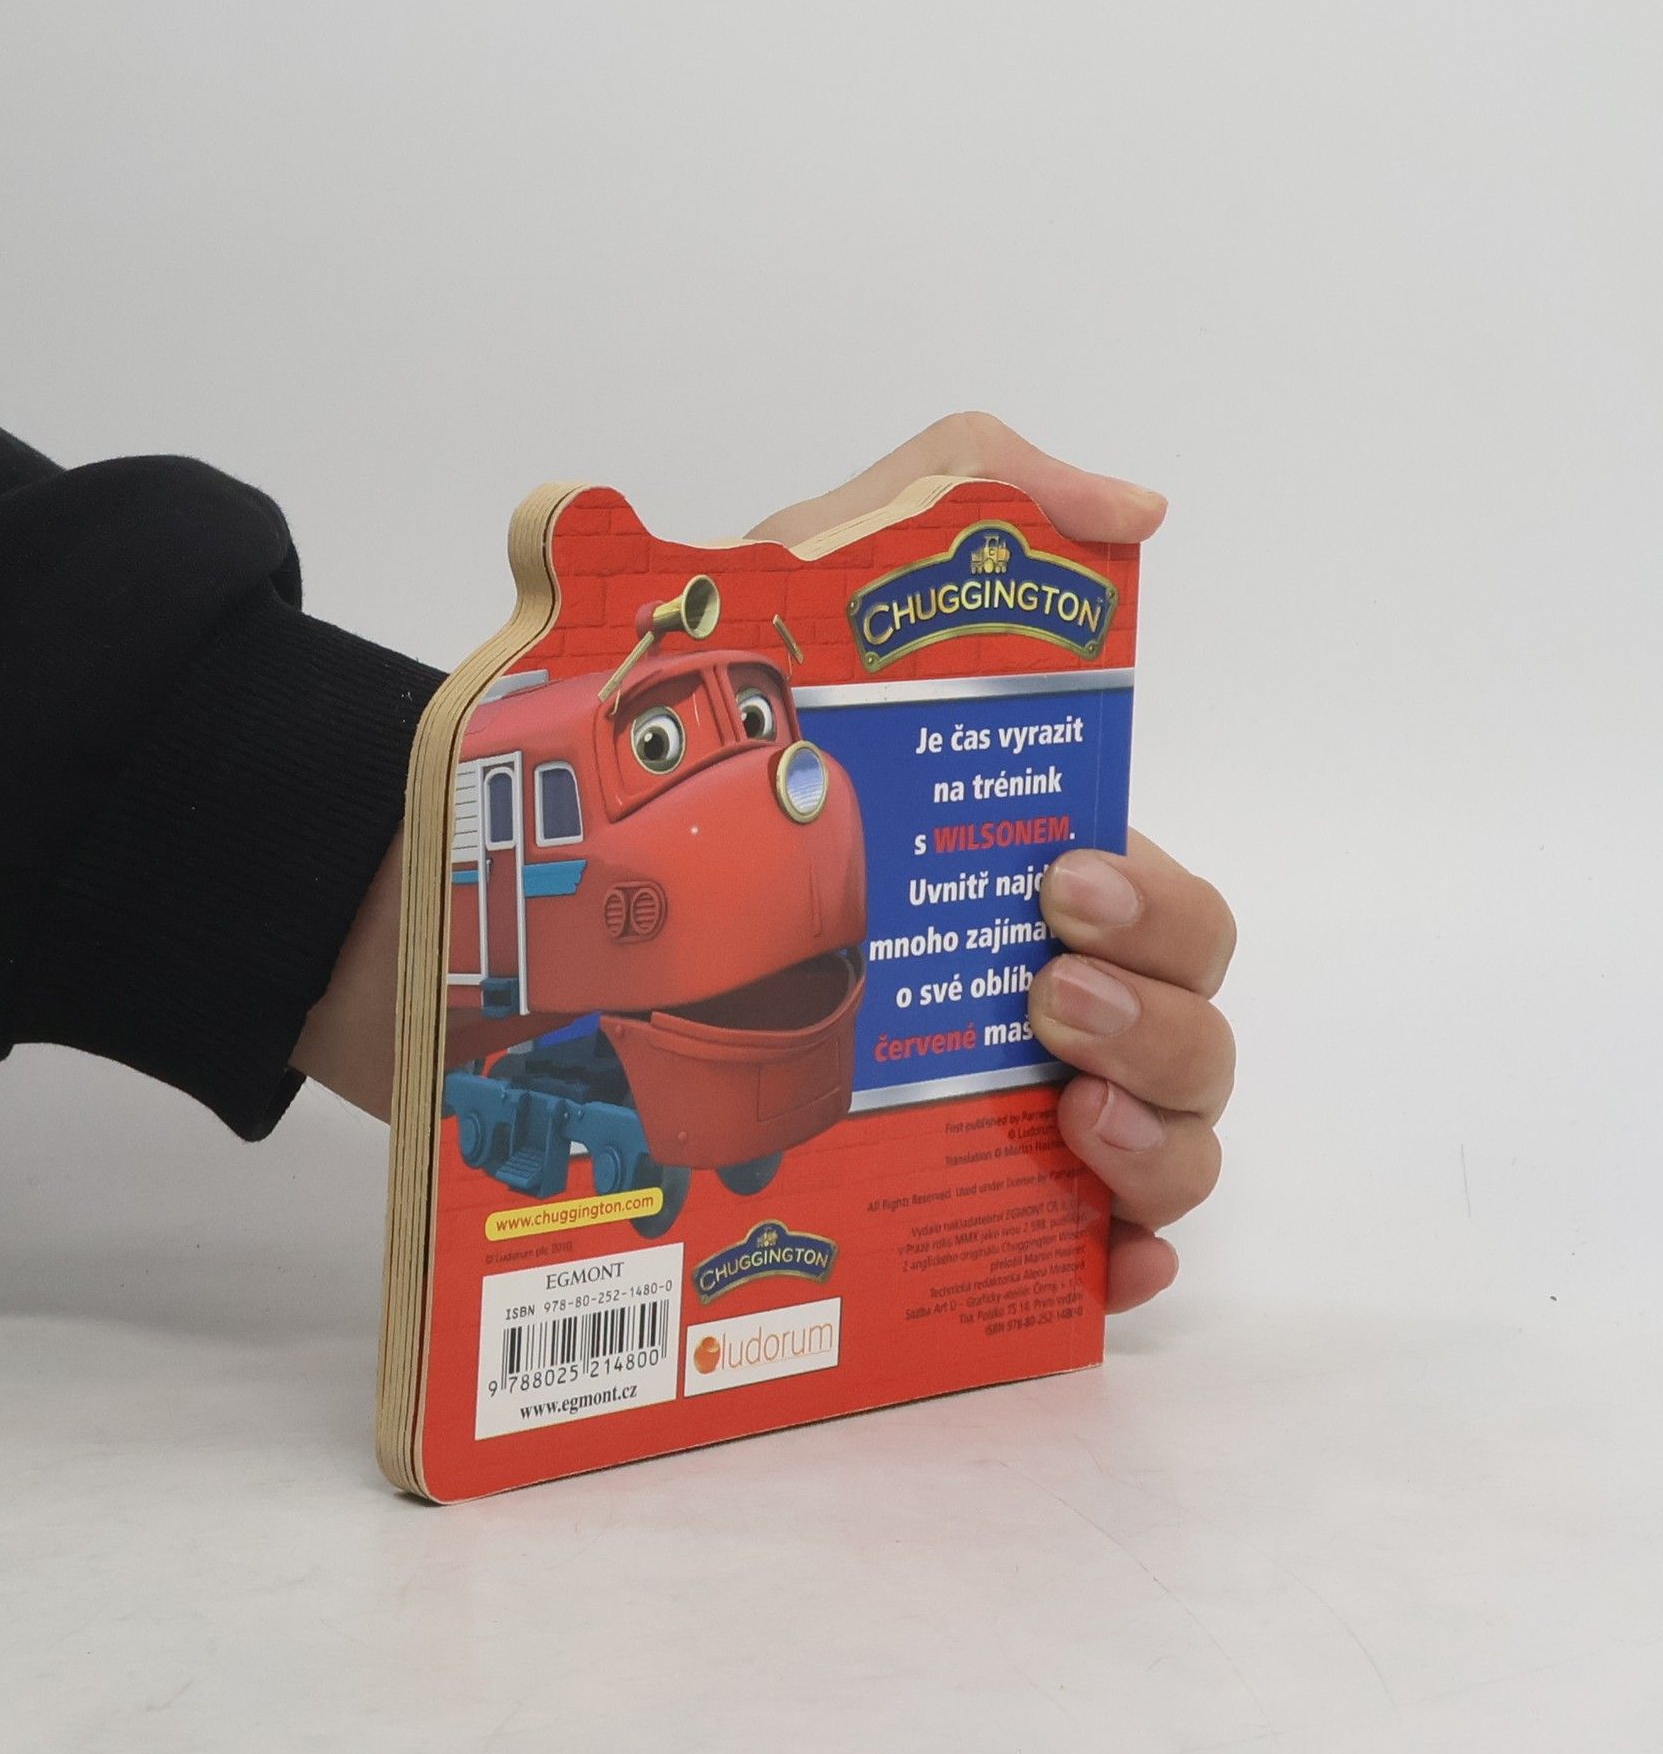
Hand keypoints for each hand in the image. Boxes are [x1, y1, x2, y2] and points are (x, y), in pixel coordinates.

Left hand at [751, 414, 1228, 1313]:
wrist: (560, 878)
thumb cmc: (712, 729)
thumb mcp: (819, 572)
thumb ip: (964, 491)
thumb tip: (1135, 511)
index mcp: (1032, 877)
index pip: (1173, 912)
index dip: (1159, 911)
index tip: (1059, 888)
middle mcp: (1032, 994)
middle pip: (1193, 1033)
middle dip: (1159, 1018)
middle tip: (1041, 994)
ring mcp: (989, 1099)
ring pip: (1166, 1144)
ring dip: (1160, 1139)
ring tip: (1065, 1111)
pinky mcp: (930, 1188)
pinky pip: (1073, 1253)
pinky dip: (1120, 1262)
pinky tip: (1100, 1262)